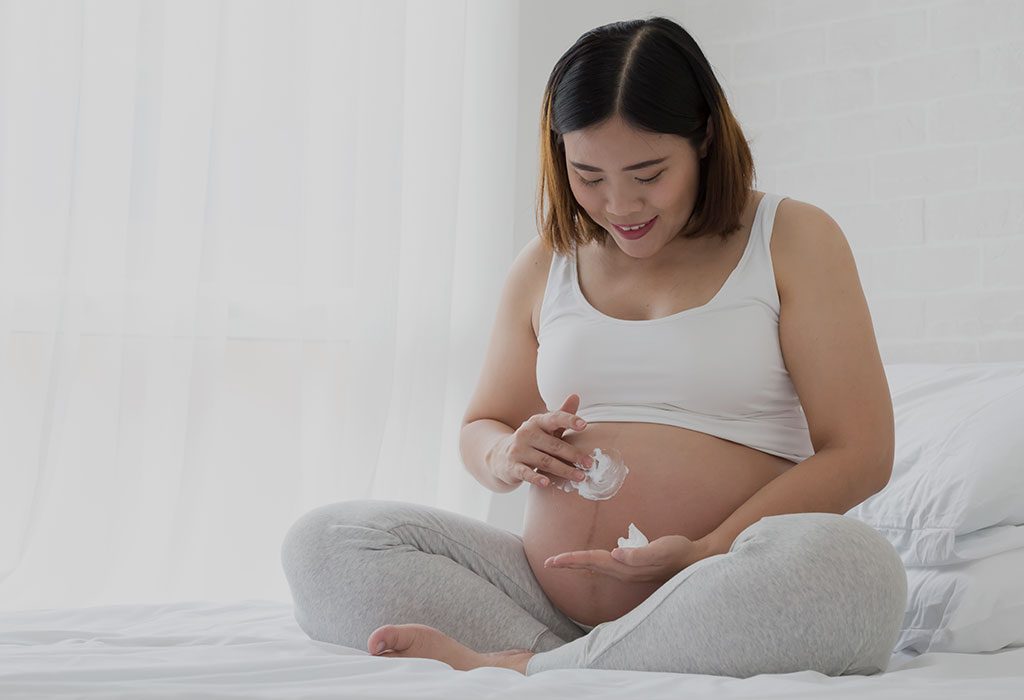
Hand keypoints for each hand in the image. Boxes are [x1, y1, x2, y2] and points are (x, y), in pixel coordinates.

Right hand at [489, 393, 594, 488]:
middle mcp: (527, 433)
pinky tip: (546, 483)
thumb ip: (562, 414)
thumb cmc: (532, 441)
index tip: (584, 425)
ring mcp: (518, 450)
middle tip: (590, 463)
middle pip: (554, 445)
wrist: (500, 455)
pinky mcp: (512, 466)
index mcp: (537, 422)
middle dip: (574, 455)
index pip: (554, 418)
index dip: (569, 420)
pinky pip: (526, 473)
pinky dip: (536, 478)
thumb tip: (575, 396)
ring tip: (580, 476)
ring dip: (564, 470)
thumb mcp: (545, 427)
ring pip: (545, 461)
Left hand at [543, 534, 711, 583]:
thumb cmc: (678, 552)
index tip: (552, 561)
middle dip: (569, 563)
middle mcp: (623, 571)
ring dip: (579, 563)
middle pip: (590, 566)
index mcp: (626, 567)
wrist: (695, 560)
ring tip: (564, 561)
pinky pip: (606, 566)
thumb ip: (639, 554)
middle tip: (548, 562)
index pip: (593, 561)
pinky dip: (593, 562)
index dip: (572, 560)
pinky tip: (592, 561)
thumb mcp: (661, 550)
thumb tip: (616, 554)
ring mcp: (628, 571)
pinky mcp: (633, 568)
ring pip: (597, 567)